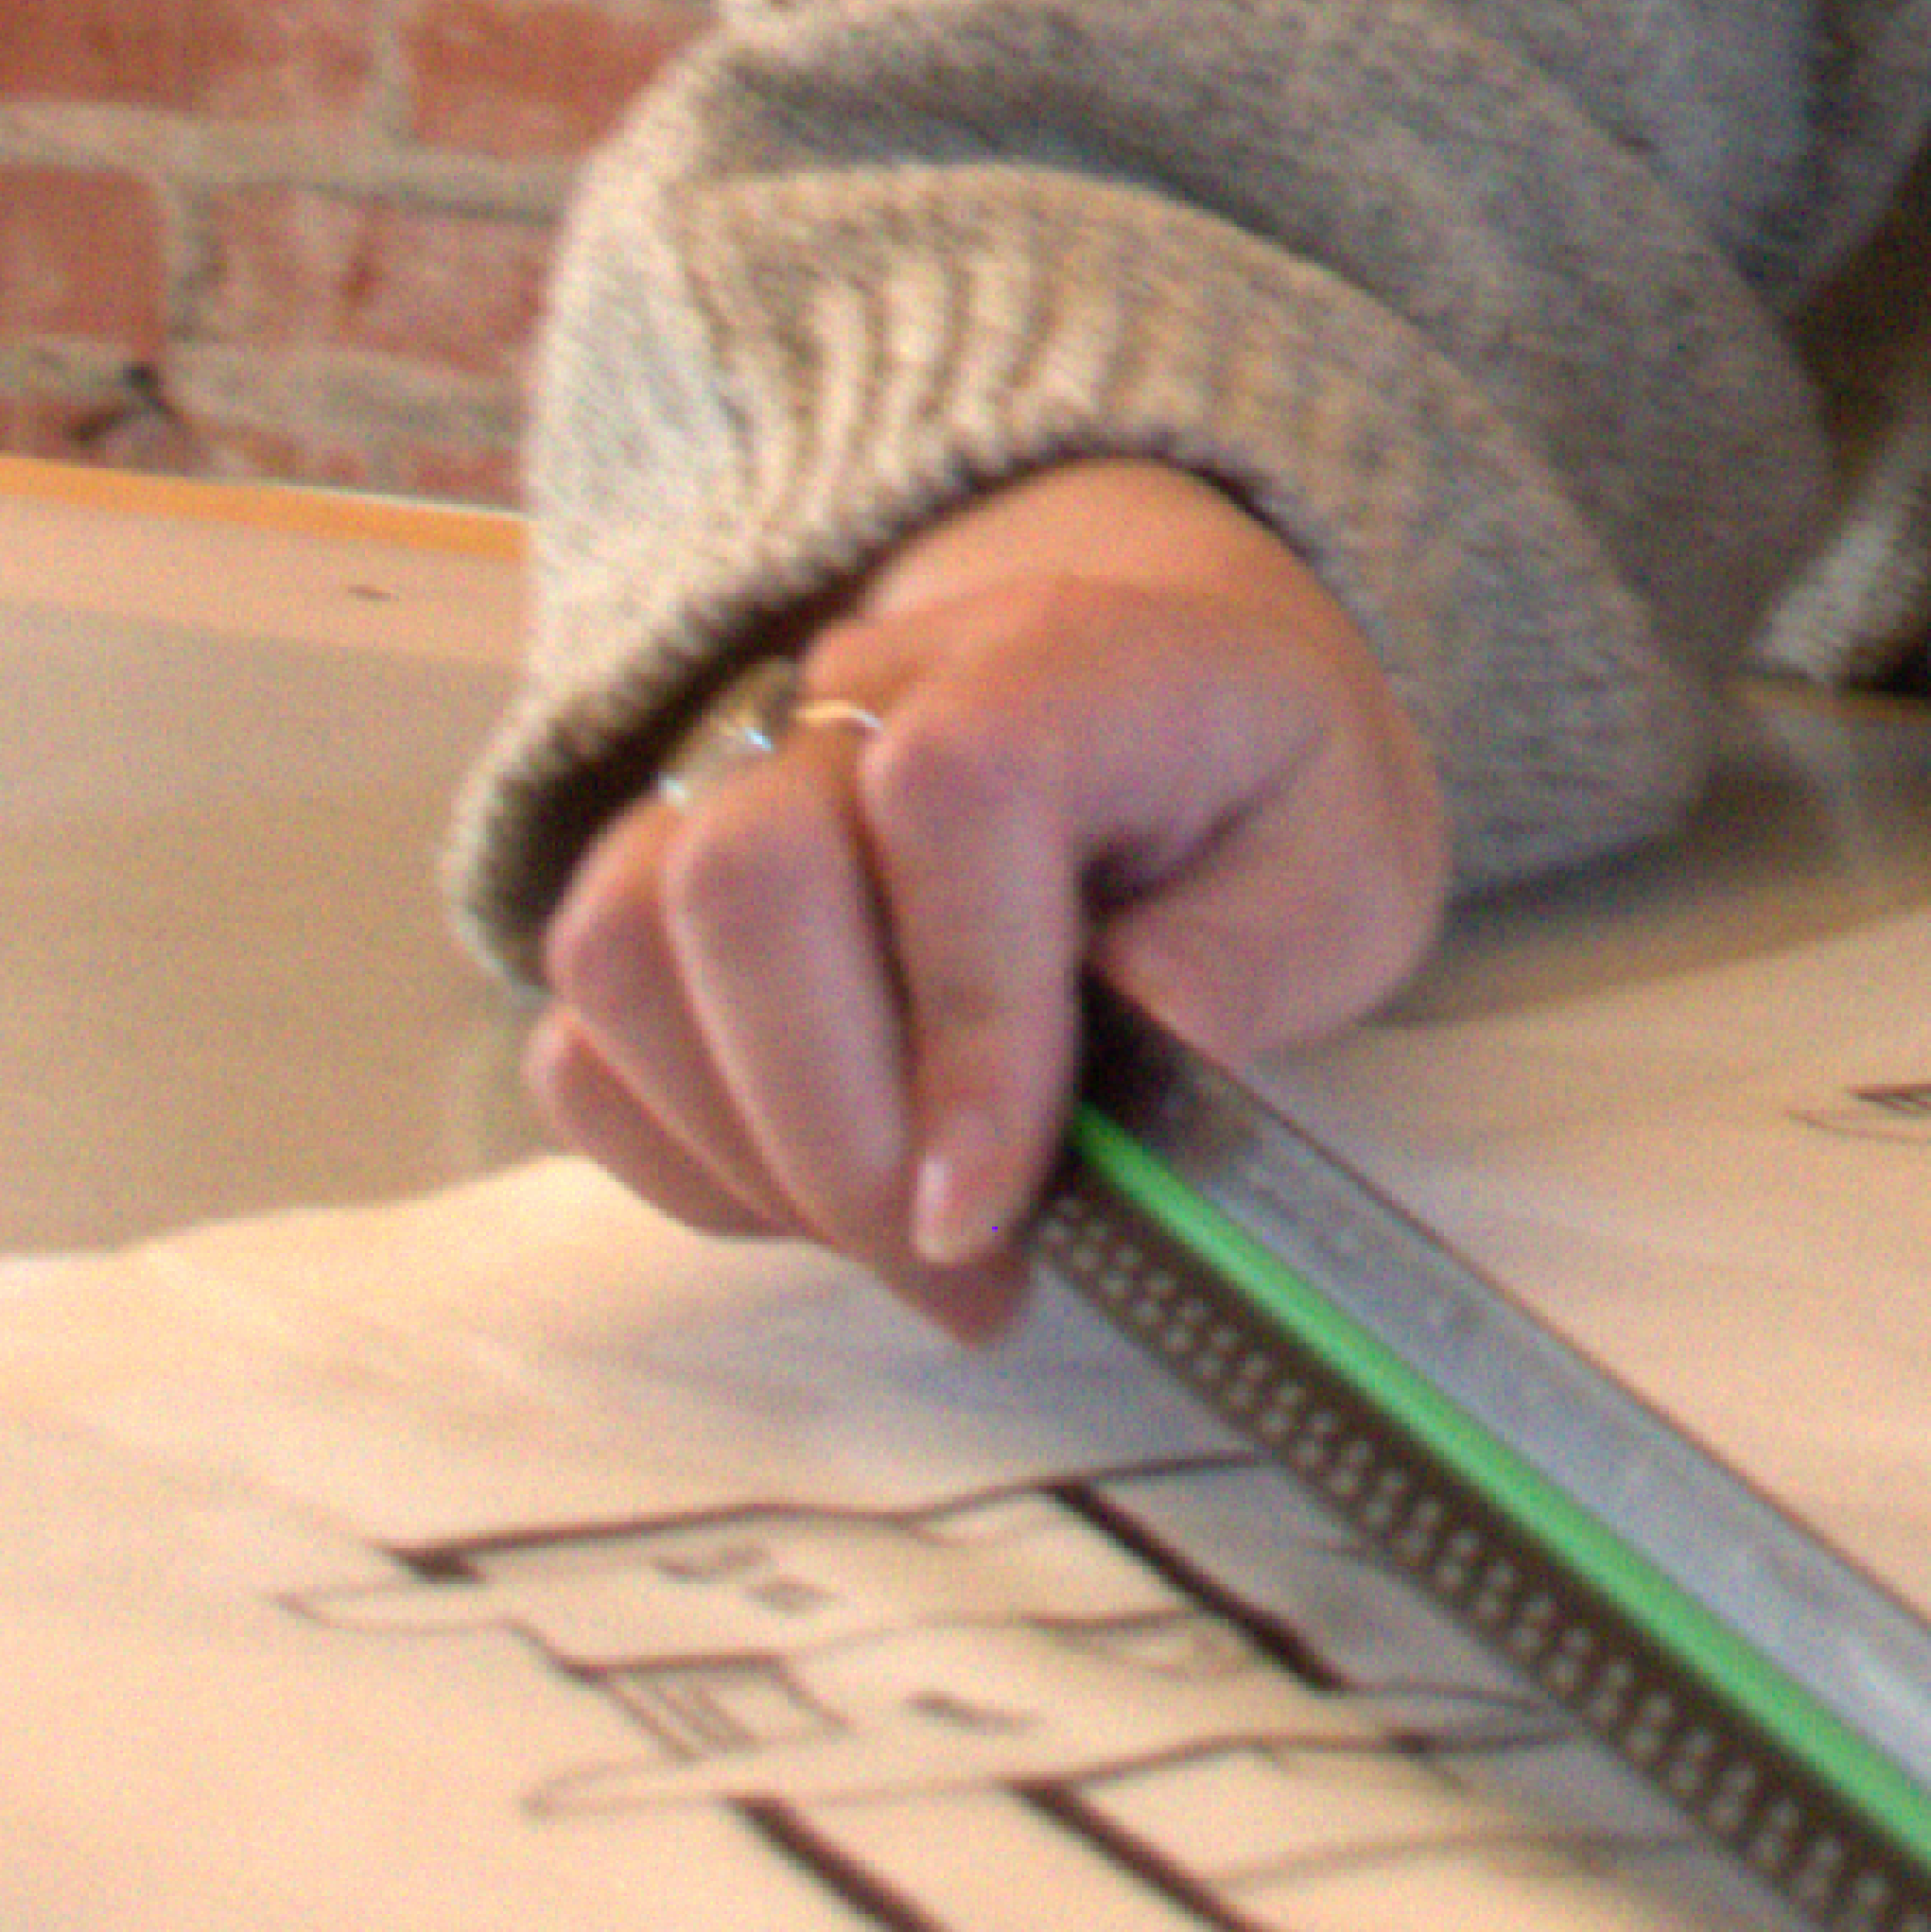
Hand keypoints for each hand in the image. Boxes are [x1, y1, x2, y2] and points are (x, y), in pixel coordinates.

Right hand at [525, 457, 1445, 1340]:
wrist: (1163, 693)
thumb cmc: (1254, 802)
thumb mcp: (1343, 869)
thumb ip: (1250, 954)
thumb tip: (1142, 1046)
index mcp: (1062, 659)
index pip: (952, 794)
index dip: (965, 1017)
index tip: (1001, 1204)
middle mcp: (865, 689)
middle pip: (746, 876)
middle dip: (835, 1130)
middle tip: (962, 1272)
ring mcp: (736, 771)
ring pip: (626, 947)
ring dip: (750, 1150)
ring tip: (901, 1242)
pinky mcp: (659, 869)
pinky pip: (588, 1018)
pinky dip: (679, 1144)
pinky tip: (814, 1194)